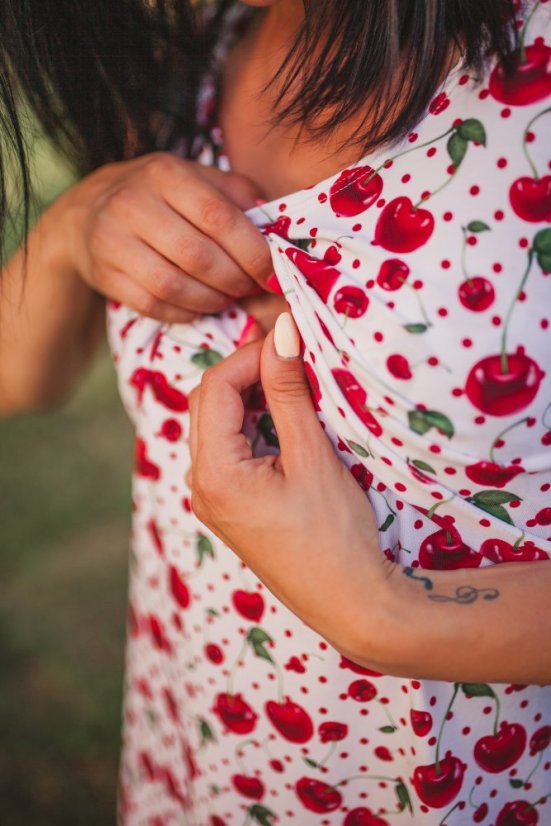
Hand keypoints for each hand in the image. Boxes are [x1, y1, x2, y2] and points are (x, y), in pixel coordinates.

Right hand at [54, 152, 272, 322]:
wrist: (89, 211)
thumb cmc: (160, 196)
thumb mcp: (199, 180)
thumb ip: (240, 197)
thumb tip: (280, 230)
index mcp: (166, 174)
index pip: (219, 217)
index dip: (252, 252)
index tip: (272, 273)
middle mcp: (134, 203)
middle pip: (198, 256)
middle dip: (234, 280)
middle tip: (251, 288)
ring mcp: (113, 240)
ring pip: (173, 285)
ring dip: (211, 300)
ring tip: (227, 298)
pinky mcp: (104, 274)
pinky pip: (152, 304)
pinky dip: (183, 312)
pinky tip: (198, 306)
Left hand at [188, 313, 385, 658]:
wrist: (352, 604)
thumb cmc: (337, 534)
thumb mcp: (313, 455)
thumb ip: (289, 390)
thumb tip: (282, 330)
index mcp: (215, 474)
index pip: (214, 388)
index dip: (250, 354)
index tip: (290, 338)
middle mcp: (201, 487)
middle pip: (207, 404)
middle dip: (245, 372)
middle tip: (291, 356)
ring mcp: (213, 501)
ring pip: (215, 426)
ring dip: (247, 398)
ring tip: (291, 383)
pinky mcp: (230, 509)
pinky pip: (227, 451)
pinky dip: (250, 426)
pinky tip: (283, 421)